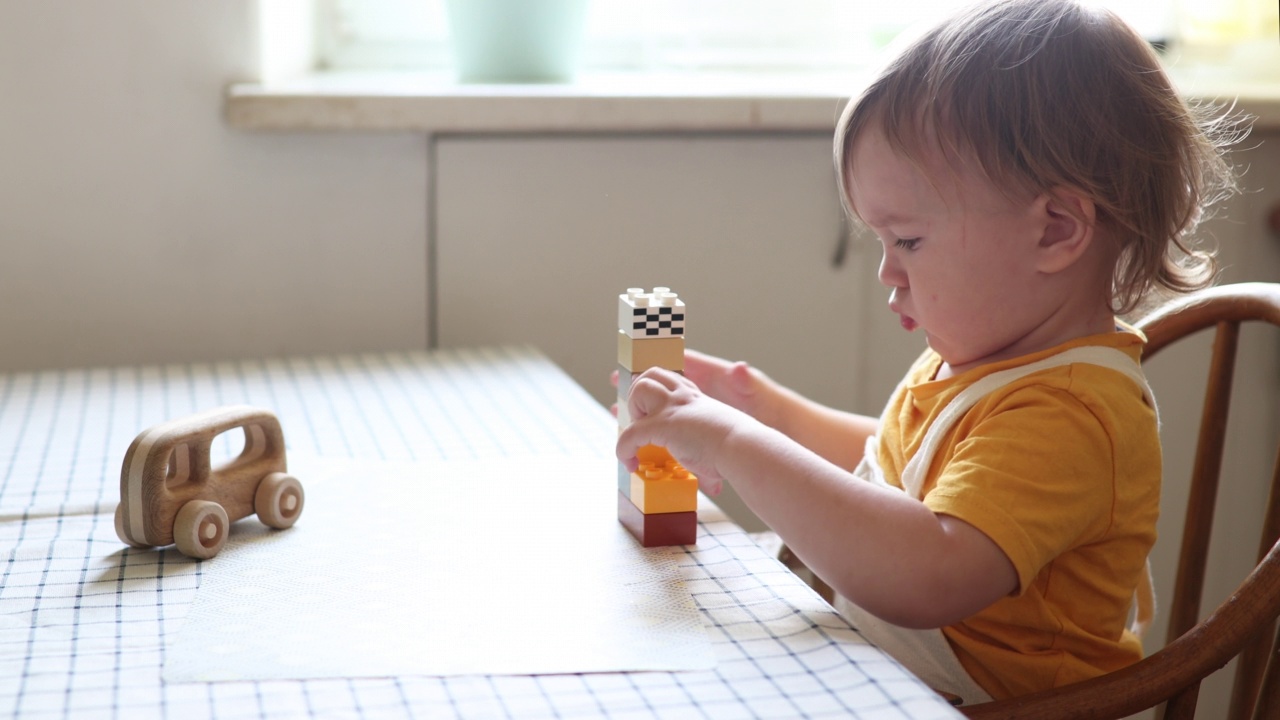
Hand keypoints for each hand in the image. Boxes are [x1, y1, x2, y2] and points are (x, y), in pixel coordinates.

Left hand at [616, 367, 754, 496]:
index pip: (669, 380)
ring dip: (631, 413)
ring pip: (638, 389)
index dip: (657, 393)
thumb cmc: (736, 451)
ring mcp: (672, 408)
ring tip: (639, 436)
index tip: (651, 412)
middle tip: (643, 422)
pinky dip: (623, 449)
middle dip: (638, 394)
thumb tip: (714, 489)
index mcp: (697, 398)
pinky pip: (630, 433)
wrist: (742, 448)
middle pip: (650, 374)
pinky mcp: (662, 424)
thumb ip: (708, 459)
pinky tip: (631, 463)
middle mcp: (683, 397)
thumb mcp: (719, 445)